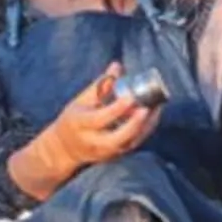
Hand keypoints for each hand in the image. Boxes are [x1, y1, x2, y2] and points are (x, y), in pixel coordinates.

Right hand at [16, 63, 159, 193]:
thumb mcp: (81, 101)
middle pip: (116, 138)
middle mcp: (93, 142)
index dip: (117, 108)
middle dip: (134, 125)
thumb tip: (117, 65)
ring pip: (128, 143)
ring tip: (156, 108)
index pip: (100, 119)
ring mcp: (105, 152)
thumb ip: (100, 86)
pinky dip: (145, 131)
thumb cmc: (74, 119)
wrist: (65, 149)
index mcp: (80, 125)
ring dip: (145, 127)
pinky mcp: (114, 155)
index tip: (130, 96)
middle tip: (147, 108)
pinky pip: (133, 144)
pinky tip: (153, 116)